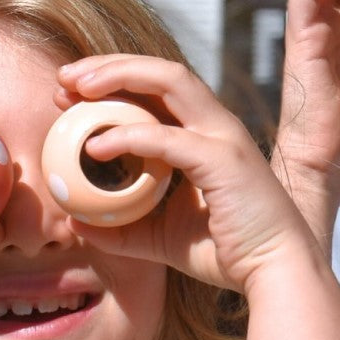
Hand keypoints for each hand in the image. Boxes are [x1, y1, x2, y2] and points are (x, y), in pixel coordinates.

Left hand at [55, 56, 326, 295]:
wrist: (274, 274)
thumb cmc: (226, 252)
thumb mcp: (160, 237)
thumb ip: (120, 226)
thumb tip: (76, 220)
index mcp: (205, 134)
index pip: (157, 89)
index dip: (112, 81)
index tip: (68, 93)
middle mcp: (217, 125)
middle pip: (162, 71)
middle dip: (110, 65)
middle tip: (64, 77)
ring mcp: (223, 137)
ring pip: (170, 81)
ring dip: (119, 76)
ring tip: (76, 87)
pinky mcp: (224, 159)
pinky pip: (168, 138)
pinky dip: (128, 135)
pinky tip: (95, 145)